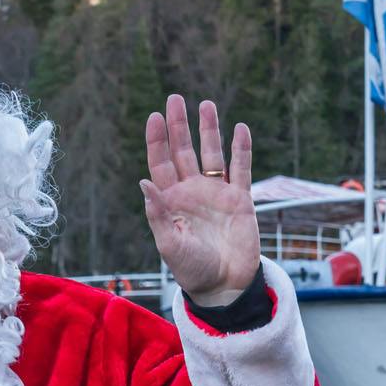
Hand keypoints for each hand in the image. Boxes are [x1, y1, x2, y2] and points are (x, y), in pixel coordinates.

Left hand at [141, 94, 259, 305]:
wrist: (224, 286)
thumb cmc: (192, 269)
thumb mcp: (170, 245)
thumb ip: (158, 215)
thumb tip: (145, 182)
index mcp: (171, 201)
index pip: (161, 163)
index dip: (157, 141)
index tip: (155, 118)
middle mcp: (192, 192)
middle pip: (184, 151)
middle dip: (179, 126)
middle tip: (175, 98)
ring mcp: (217, 194)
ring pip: (212, 154)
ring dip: (209, 130)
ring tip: (206, 104)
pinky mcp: (241, 200)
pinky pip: (241, 169)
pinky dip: (241, 149)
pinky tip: (240, 129)